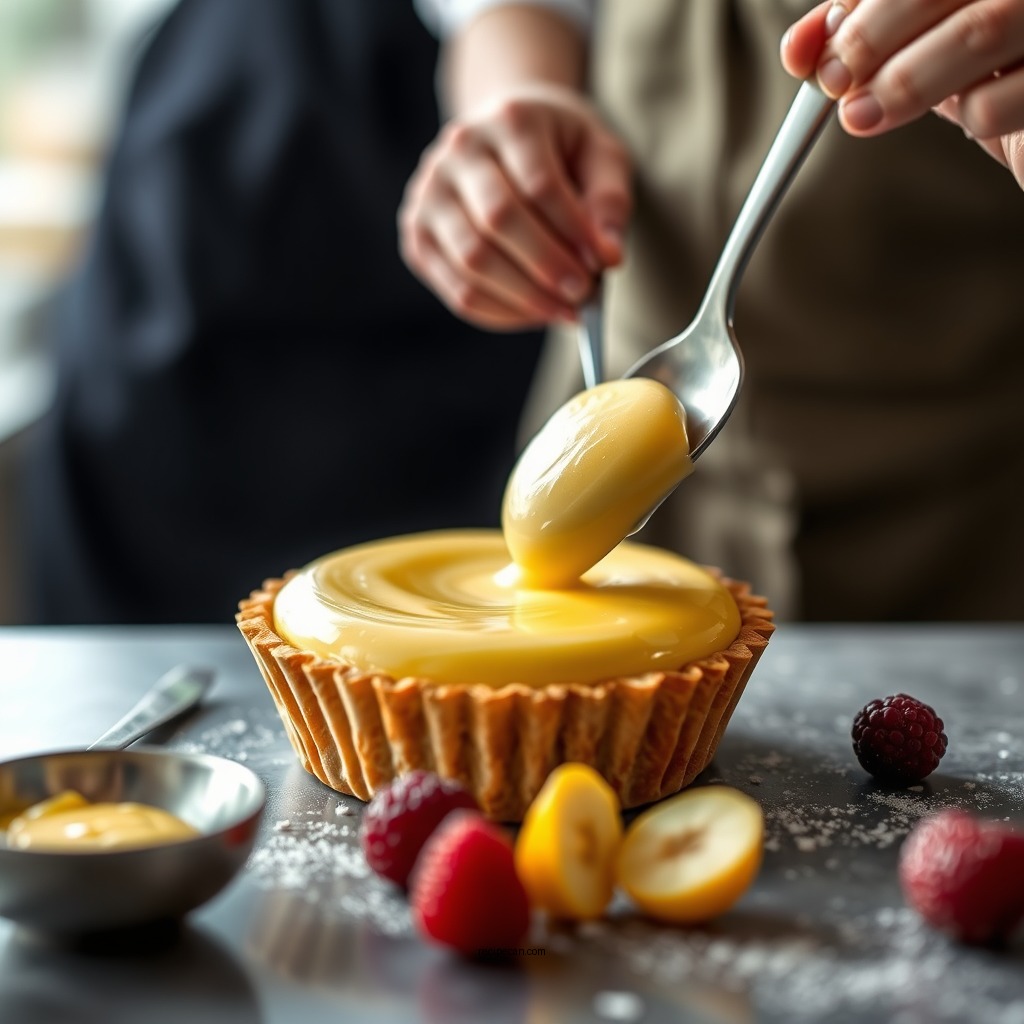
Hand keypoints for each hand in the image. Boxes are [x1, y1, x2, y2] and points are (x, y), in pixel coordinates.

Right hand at [399, 84, 631, 330]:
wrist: (507, 138)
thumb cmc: (561, 151)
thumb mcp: (601, 157)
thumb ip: (609, 202)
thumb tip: (609, 256)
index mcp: (509, 120)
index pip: (539, 183)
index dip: (573, 230)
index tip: (604, 263)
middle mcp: (459, 151)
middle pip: (499, 219)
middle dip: (546, 265)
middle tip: (582, 295)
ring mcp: (429, 194)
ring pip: (472, 260)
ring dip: (524, 297)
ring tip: (564, 310)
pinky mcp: (418, 236)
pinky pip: (458, 290)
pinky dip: (501, 312)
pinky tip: (534, 313)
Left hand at [781, 0, 1023, 187]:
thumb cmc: (1004, 73)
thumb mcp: (932, 43)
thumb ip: (870, 34)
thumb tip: (801, 48)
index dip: (859, 5)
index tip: (810, 52)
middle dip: (871, 36)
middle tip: (834, 84)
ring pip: (979, 30)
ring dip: (906, 80)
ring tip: (863, 115)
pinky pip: (1004, 97)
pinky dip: (977, 114)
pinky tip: (977, 119)